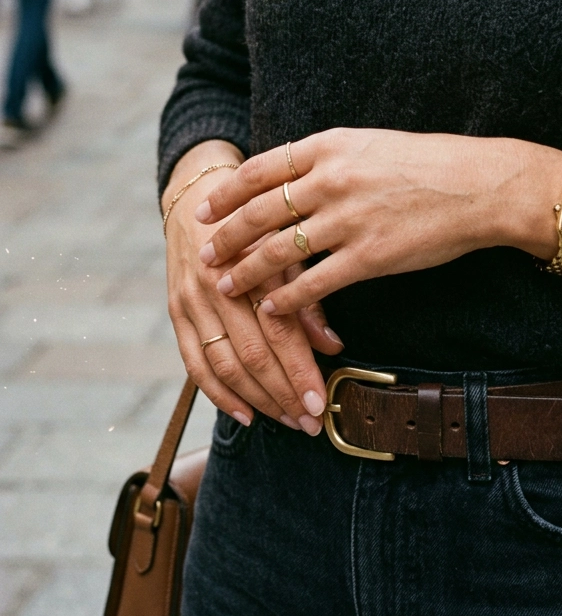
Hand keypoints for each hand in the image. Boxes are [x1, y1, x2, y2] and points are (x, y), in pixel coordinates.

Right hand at [164, 147, 343, 432]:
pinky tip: (245, 414)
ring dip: (258, 400)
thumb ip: (308, 295)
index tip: (322, 401)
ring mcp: (192, 298)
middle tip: (311, 422)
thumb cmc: (258, 220)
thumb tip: (332, 345)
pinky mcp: (175, 309)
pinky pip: (194, 362)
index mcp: (253, 263)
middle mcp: (218, 282)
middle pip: (253, 353)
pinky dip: (219, 393)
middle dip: (284, 394)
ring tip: (288, 420)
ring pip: (225, 364)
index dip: (301, 370)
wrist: (199, 193)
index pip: (280, 329)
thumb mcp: (288, 245)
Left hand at [195, 128, 556, 315]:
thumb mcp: (368, 144)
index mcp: (329, 147)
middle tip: (203, 253)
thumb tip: (287, 175)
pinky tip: (271, 307)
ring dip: (246, 271)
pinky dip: (287, 297)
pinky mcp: (369, 255)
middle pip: (259, 212)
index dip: (226, 193)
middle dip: (224, 236)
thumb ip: (326, 159)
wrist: (477, 185)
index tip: (204, 210)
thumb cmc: (426, 163)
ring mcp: (348, 219)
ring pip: (279, 249)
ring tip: (226, 285)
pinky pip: (314, 282)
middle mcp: (332, 179)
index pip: (260, 169)